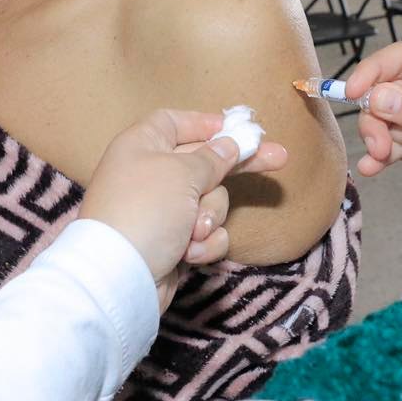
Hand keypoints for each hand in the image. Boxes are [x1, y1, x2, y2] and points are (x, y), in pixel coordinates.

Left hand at [79, 109, 287, 311]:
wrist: (121, 277)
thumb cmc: (148, 210)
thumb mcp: (182, 173)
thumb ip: (211, 157)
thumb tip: (227, 144)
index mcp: (143, 145)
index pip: (176, 122)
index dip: (206, 124)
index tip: (238, 129)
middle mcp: (151, 174)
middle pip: (203, 162)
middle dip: (235, 168)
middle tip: (280, 158)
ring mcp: (163, 211)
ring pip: (210, 201)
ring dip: (210, 216)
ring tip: (194, 231)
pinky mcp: (173, 243)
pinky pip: (205, 233)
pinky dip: (203, 243)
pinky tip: (190, 253)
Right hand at [345, 42, 401, 232]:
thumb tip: (376, 95)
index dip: (374, 72)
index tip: (352, 94)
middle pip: (388, 90)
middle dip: (377, 116)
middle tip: (378, 144)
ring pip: (386, 119)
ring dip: (378, 139)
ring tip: (382, 160)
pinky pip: (393, 143)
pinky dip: (381, 155)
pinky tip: (373, 168)